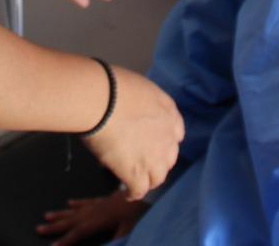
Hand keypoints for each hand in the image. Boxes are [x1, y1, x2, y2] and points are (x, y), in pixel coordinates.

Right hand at [37, 190, 149, 244]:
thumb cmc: (138, 212)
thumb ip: (117, 239)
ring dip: (60, 214)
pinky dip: (76, 204)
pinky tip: (69, 204)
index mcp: (98, 221)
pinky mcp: (104, 200)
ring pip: (75, 211)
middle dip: (54, 226)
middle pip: (71, 221)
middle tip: (38, 229)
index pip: (77, 233)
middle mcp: (94, 212)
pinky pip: (86, 202)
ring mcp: (98, 205)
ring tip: (46, 216)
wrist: (146, 192)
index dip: (64, 241)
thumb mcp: (129, 229)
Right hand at [82, 67, 182, 199]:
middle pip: (169, 158)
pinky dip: (134, 193)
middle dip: (159, 162)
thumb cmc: (113, 86)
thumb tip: (128, 114)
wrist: (102, 100)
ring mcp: (154, 158)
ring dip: (149, 180)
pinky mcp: (136, 173)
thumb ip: (143, 104)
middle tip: (143, 162)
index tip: (153, 143)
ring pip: (158, 177)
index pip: (175, 134)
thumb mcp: (138, 88)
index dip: (164, 140)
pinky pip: (139, 190)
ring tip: (137, 181)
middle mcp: (167, 138)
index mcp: (169, 113)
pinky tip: (128, 193)